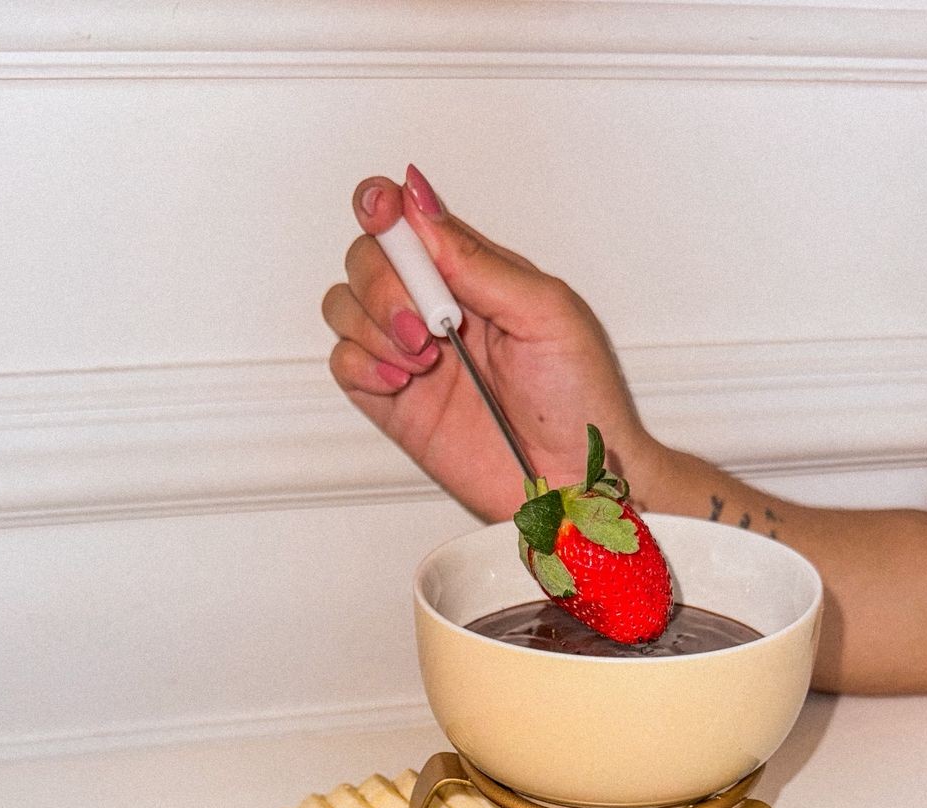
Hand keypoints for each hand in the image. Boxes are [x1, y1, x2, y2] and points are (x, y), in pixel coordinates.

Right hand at [322, 166, 660, 521]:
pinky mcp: (394, 403)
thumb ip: (478, 261)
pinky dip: (361, 364)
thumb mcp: (546, 312)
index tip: (383, 213)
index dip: (385, 207)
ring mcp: (411, 355)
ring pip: (344, 305)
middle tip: (428, 323)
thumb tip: (421, 206)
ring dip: (373, 324)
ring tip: (424, 359)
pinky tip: (400, 380)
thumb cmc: (582, 401)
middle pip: (366, 258)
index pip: (409, 220)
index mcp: (476, 274)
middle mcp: (438, 308)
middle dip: (383, 282)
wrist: (577, 481)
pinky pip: (345, 364)